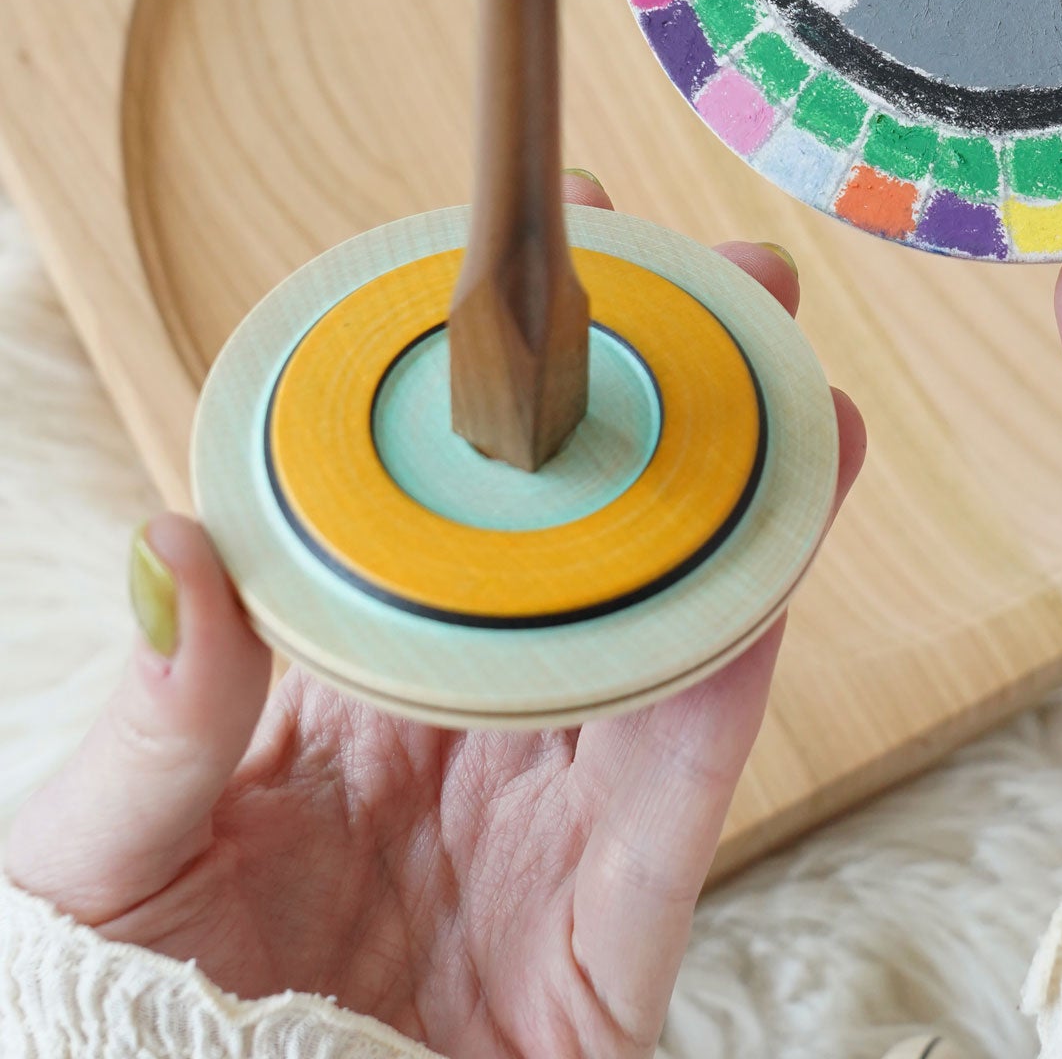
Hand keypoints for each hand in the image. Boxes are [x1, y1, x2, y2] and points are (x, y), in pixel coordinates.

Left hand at [5, 175, 864, 1058]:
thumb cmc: (131, 1028)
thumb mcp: (103, 856)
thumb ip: (156, 718)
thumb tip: (171, 543)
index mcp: (361, 682)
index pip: (453, 501)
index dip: (510, 374)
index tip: (555, 241)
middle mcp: (476, 727)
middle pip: (596, 539)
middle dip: (675, 402)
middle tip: (726, 281)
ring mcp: (555, 819)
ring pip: (674, 628)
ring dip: (749, 502)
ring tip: (798, 384)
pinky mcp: (616, 927)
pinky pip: (691, 781)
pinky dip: (740, 662)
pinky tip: (783, 550)